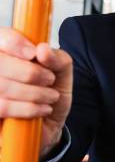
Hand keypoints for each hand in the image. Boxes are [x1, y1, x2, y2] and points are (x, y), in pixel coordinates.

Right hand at [0, 28, 72, 158]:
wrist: (50, 124)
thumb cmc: (50, 93)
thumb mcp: (61, 73)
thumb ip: (57, 58)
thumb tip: (42, 49)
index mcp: (6, 52)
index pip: (1, 37)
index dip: (15, 43)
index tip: (34, 54)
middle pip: (0, 62)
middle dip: (30, 73)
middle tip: (49, 80)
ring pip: (2, 85)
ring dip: (34, 93)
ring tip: (50, 97)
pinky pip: (2, 106)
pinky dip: (28, 108)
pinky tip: (42, 109)